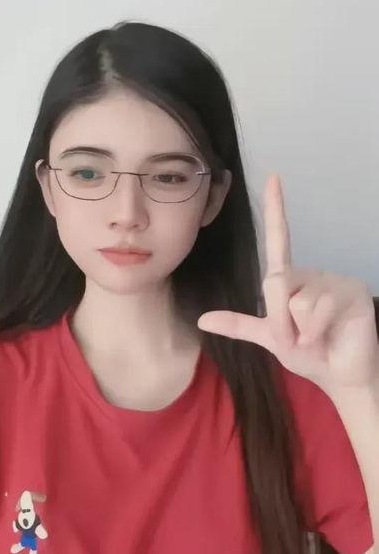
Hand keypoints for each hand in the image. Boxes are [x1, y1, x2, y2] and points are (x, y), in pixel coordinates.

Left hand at [197, 173, 378, 396]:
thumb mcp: (268, 338)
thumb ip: (239, 325)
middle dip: (279, 320)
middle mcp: (310, 274)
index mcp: (289, 280)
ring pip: (296, 298)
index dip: (275, 210)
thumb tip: (201, 319)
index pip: (278, 241)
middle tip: (296, 339)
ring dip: (299, 328)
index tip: (273, 177)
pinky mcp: (352, 290)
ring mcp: (332, 280)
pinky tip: (325, 336)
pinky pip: (317, 306)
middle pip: (277, 281)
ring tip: (314, 338)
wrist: (338, 376)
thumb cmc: (309, 353)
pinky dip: (313, 329)